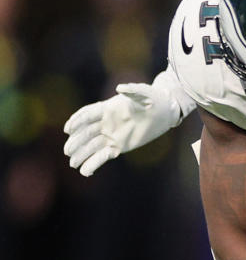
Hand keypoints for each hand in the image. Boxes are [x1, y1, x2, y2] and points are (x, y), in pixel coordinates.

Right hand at [63, 80, 185, 175]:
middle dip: (76, 142)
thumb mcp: (144, 93)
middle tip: (67, 151)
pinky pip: (103, 156)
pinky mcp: (118, 146)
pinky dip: (94, 163)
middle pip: (86, 133)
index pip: (87, 115)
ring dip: (81, 154)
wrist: (164, 112)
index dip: (77, 121)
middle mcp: (105, 122)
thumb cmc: (153, 99)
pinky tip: (86, 171)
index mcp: (107, 108)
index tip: (69, 129)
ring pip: (92, 146)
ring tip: (72, 164)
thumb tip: (120, 88)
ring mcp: (111, 135)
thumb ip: (133, 91)